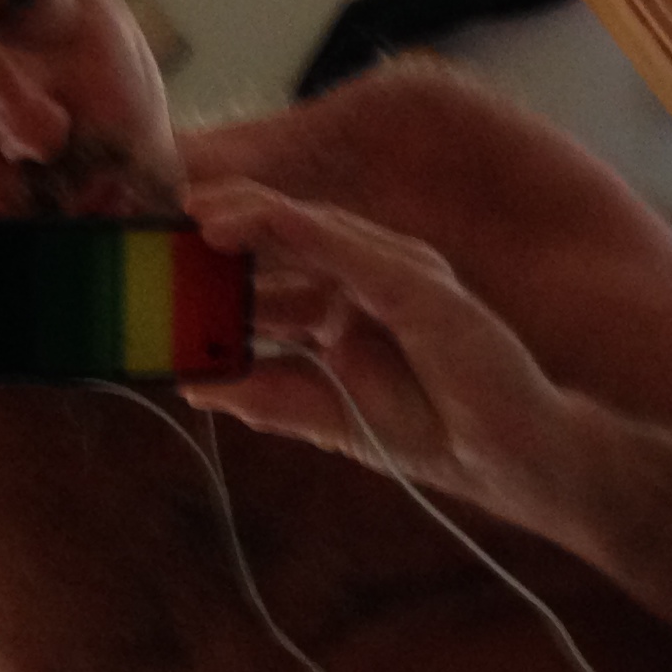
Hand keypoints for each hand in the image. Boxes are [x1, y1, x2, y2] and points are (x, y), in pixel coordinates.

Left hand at [178, 180, 569, 506]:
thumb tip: (195, 382)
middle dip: (217, 229)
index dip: (209, 265)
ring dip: (246, 215)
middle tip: (151, 221)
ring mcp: (400, 275)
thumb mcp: (335, 421)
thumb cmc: (445, 434)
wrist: (522, 459)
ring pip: (309, 229)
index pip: (269, 273)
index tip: (148, 261)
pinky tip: (243, 221)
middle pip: (282, 242)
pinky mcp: (425, 286)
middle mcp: (370, 279)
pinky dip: (294, 229)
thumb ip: (270, 398)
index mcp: (347, 306)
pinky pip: (350, 248)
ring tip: (187, 211)